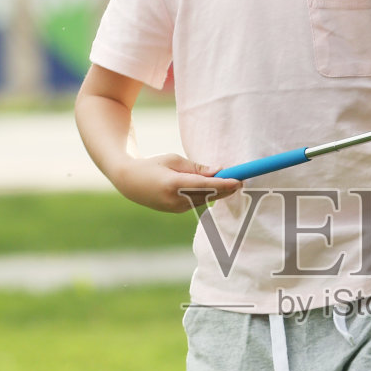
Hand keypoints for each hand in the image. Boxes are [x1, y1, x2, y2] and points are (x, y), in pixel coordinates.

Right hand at [115, 153, 239, 213]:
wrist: (129, 182)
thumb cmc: (153, 165)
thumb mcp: (173, 160)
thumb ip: (196, 168)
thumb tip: (218, 170)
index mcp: (173, 184)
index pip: (204, 186)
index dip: (223, 184)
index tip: (238, 181)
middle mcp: (175, 200)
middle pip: (208, 195)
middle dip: (225, 189)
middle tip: (241, 180)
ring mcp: (175, 208)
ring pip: (204, 199)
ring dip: (218, 192)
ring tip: (231, 182)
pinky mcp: (177, 211)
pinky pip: (197, 202)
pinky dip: (207, 195)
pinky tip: (216, 189)